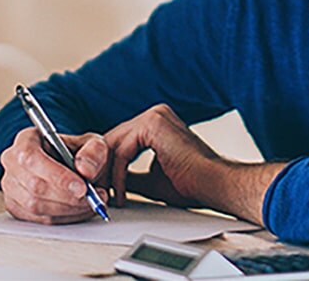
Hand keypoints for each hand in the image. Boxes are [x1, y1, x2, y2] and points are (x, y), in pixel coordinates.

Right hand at [0, 126, 109, 224]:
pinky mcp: (16, 207)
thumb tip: (85, 170)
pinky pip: (38, 219)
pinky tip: (79, 210)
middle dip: (67, 197)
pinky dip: (64, 218)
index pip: (32, 158)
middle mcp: (13, 162)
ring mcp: (11, 186)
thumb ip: (94, 152)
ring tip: (90, 203)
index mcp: (27, 139)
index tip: (82, 187)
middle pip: (33, 185)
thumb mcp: (95, 145)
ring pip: (35, 206)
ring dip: (68, 209)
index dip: (56, 175)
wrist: (80, 171)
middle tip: (92, 198)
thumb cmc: (82, 154)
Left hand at [104, 104, 223, 209]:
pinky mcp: (153, 124)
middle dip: (102, 167)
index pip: (120, 140)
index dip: (106, 164)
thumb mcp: (151, 179)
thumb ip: (130, 175)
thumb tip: (109, 179)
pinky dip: (118, 173)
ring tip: (105, 194)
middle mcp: (155, 115)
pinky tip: (121, 192)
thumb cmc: (192, 184)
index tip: (100, 186)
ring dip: (107, 172)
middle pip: (113, 139)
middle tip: (95, 191)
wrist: (214, 184)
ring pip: (114, 144)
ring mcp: (154, 116)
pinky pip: (123, 150)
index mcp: (156, 124)